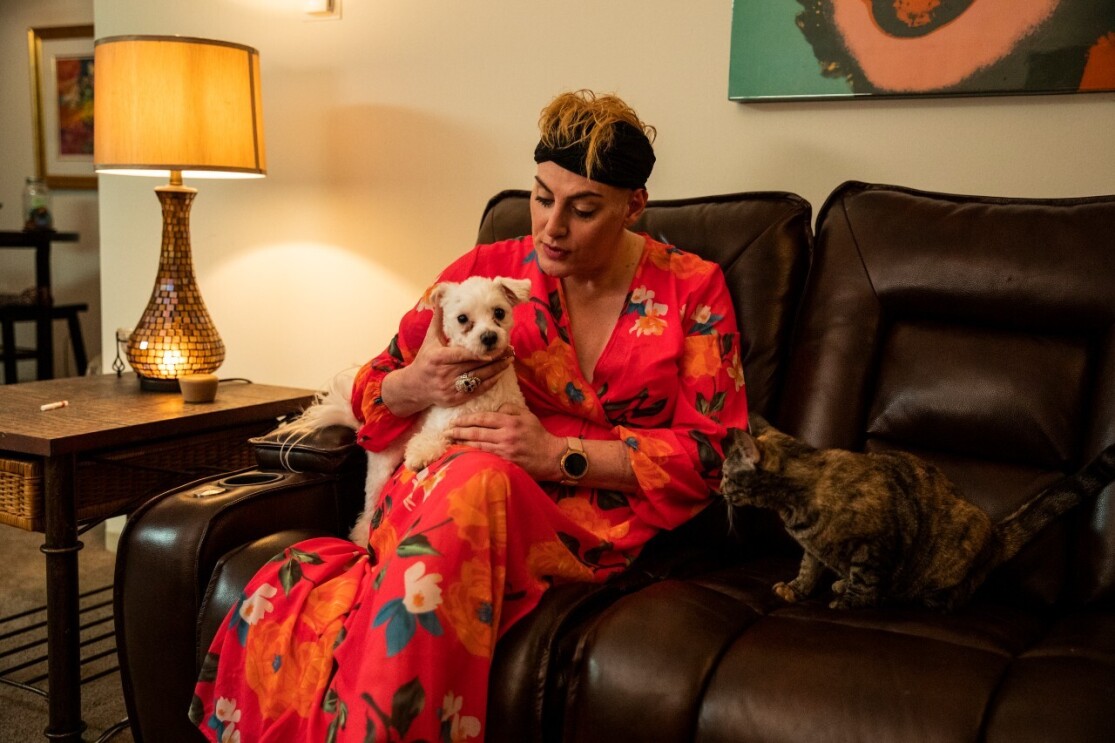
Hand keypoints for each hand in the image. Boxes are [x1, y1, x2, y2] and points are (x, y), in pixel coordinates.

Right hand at [380, 304, 514, 415]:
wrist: (414, 387)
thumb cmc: (424, 359)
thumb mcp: (429, 339)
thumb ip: (438, 320)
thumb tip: (441, 297)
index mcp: (438, 358)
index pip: (462, 354)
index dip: (479, 352)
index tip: (494, 347)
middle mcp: (443, 374)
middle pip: (474, 366)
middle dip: (494, 358)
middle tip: (509, 350)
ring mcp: (449, 388)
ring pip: (478, 378)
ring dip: (496, 370)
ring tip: (509, 360)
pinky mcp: (454, 400)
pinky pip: (476, 391)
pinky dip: (490, 383)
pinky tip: (500, 374)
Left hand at [448, 404, 562, 479]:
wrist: (552, 457)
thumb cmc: (538, 435)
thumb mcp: (527, 415)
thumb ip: (509, 409)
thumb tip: (494, 409)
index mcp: (510, 422)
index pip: (483, 418)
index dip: (467, 419)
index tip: (455, 420)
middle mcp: (506, 436)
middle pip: (477, 432)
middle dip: (459, 431)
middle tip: (446, 431)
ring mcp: (505, 451)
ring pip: (478, 445)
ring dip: (463, 443)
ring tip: (451, 440)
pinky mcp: (505, 463)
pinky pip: (485, 457)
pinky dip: (473, 454)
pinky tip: (464, 452)